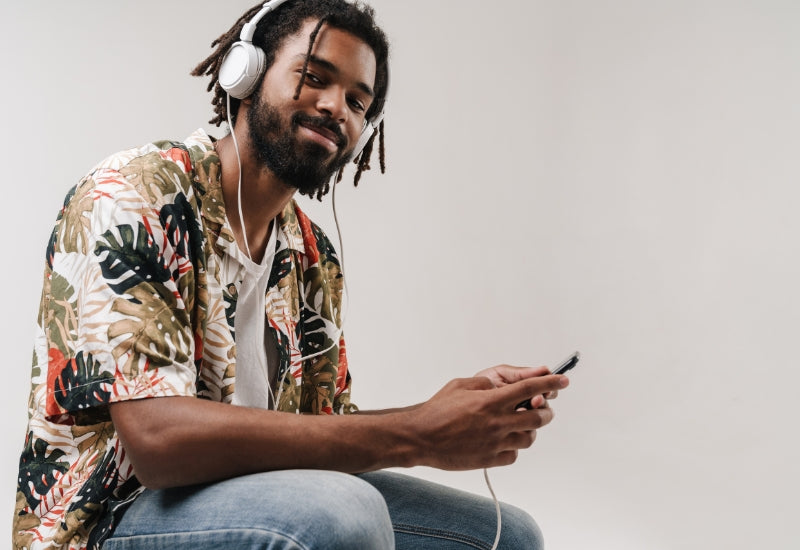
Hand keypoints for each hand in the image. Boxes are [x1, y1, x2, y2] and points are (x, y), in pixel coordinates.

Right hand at [405, 372, 568, 470]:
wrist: (420, 437)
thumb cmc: (437, 409)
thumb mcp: (461, 385)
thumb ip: (486, 384)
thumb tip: (502, 387)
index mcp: (491, 400)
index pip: (531, 389)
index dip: (550, 383)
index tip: (563, 380)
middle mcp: (497, 422)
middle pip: (539, 417)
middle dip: (545, 411)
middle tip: (541, 408)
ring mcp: (495, 442)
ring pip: (530, 438)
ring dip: (530, 430)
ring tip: (521, 425)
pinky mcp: (490, 459)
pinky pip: (514, 455)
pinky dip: (514, 447)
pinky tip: (504, 440)